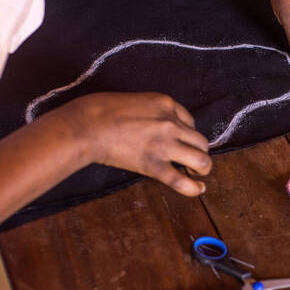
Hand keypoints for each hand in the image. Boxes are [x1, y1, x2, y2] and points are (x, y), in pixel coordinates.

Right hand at [67, 92, 210, 195]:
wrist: (87, 126)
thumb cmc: (102, 111)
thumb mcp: (137, 100)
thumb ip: (153, 112)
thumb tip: (158, 127)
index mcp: (166, 104)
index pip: (190, 122)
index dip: (188, 134)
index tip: (182, 142)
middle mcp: (171, 123)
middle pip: (201, 141)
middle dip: (199, 152)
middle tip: (192, 161)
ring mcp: (165, 145)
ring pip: (201, 160)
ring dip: (202, 168)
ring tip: (196, 173)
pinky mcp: (154, 165)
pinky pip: (181, 181)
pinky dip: (194, 188)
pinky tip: (199, 188)